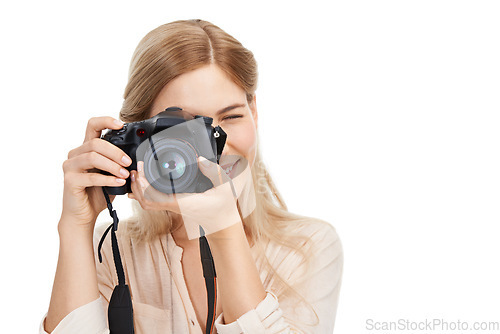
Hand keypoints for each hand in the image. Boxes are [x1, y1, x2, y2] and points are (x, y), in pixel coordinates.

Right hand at [60, 117, 131, 231]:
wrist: (83, 214)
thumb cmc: (97, 193)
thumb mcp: (112, 174)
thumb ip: (119, 163)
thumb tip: (138, 157)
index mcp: (86, 149)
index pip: (92, 125)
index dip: (106, 121)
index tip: (121, 124)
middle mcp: (76, 154)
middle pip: (95, 143)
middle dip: (115, 151)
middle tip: (129, 162)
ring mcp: (70, 167)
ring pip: (92, 157)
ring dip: (112, 165)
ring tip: (125, 173)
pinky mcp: (70, 181)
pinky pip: (90, 176)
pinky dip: (107, 179)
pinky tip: (119, 182)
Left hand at [128, 156, 255, 238]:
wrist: (223, 223)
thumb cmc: (224, 207)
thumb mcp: (224, 186)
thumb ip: (213, 172)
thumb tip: (200, 159)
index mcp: (183, 202)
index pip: (155, 197)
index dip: (143, 185)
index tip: (141, 169)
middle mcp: (174, 206)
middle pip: (146, 201)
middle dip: (136, 185)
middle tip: (136, 168)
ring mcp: (172, 207)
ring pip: (147, 203)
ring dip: (138, 189)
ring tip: (137, 173)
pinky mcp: (173, 206)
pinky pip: (153, 202)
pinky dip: (144, 193)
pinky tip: (141, 184)